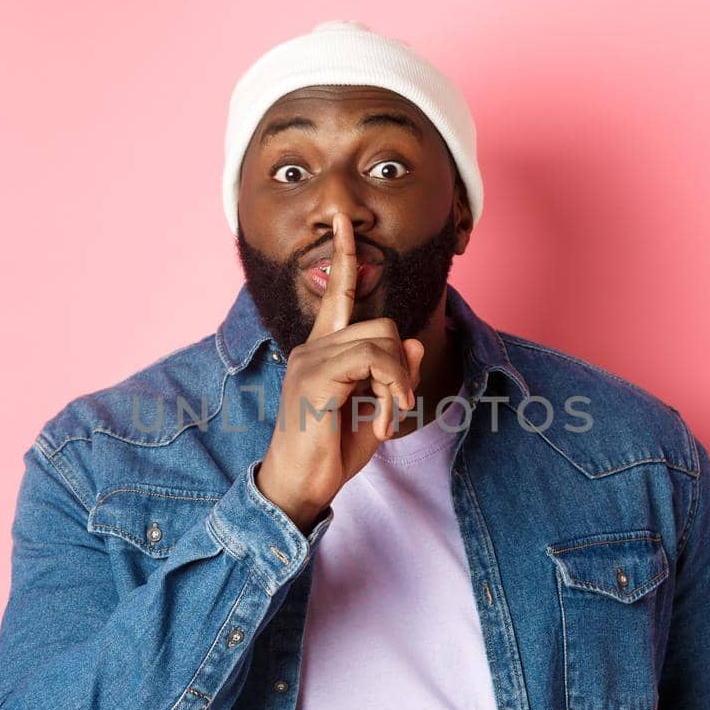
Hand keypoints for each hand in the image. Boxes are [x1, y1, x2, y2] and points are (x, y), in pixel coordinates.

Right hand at [254, 213, 425, 531]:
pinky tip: (381, 423)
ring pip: (381, 340)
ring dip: (397, 383)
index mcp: (322, 350)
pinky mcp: (314, 376)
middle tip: (393, 408)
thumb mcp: (374, 409)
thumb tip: (410, 339)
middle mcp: (312, 347)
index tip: (344, 223)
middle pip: (380, 325)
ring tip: (386, 418)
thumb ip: (391, 374)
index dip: (344, 258)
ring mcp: (310, 359)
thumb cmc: (330, 452)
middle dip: (399, 368)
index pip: (336, 295)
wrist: (299, 486)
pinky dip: (389, 391)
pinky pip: (372, 360)